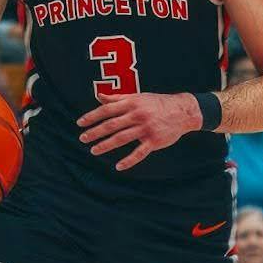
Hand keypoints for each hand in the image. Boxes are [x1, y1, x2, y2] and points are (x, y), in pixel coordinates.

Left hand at [77, 92, 200, 170]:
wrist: (183, 111)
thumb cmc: (157, 103)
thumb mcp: (138, 97)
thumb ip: (118, 98)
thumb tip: (99, 96)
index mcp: (132, 103)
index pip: (107, 110)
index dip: (92, 116)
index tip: (80, 123)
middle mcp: (137, 115)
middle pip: (111, 125)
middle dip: (95, 132)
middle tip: (83, 138)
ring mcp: (146, 129)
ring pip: (122, 138)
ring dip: (106, 145)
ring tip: (94, 151)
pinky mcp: (154, 141)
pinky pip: (139, 153)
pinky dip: (128, 161)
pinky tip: (118, 166)